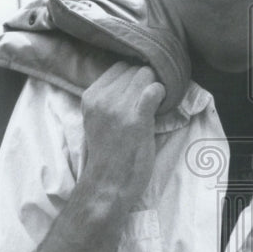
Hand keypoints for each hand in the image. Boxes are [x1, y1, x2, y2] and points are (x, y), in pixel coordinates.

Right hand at [79, 62, 165, 211]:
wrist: (108, 184)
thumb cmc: (108, 155)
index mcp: (90, 97)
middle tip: (151, 100)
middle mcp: (102, 99)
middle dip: (146, 80)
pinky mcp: (136, 119)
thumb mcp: (98, 119)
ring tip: (155, 105)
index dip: (134, 77)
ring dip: (155, 87)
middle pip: (134, 69)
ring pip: (146, 75)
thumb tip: (134, 78)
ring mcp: (118, 108)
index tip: (141, 91)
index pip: (119, 67)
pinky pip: (155, 90)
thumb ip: (109, 98)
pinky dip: (162, 94)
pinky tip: (161, 107)